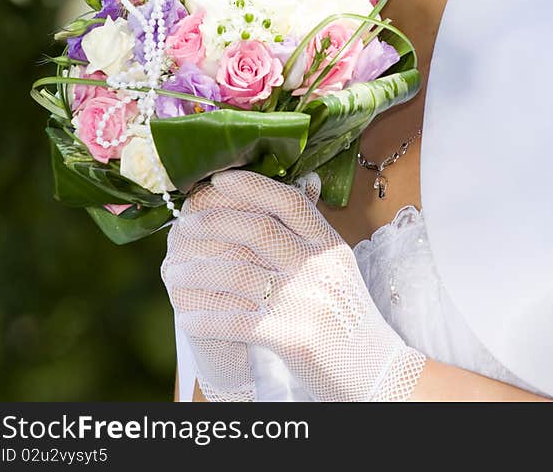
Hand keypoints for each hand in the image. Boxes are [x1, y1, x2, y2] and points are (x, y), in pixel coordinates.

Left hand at [160, 169, 426, 401]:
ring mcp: (307, 301)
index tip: (220, 179)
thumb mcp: (340, 268)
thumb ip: (315, 233)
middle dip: (214, 223)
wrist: (376, 373)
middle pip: (258, 230)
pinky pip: (235, 321)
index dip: (253, 186)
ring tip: (176, 273)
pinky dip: (206, 317)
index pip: (290, 202)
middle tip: (185, 225)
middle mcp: (320, 267)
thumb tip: (307, 181)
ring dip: (198, 273)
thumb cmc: (350, 319)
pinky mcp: (292, 338)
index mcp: (331, 247)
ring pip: (238, 274)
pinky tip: (189, 317)